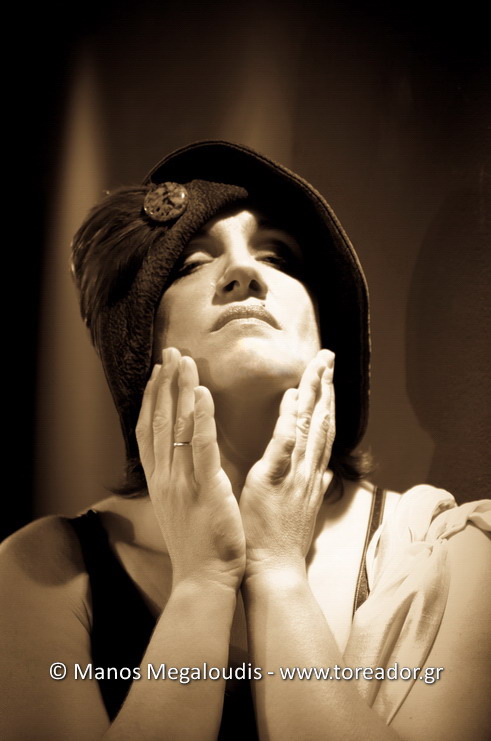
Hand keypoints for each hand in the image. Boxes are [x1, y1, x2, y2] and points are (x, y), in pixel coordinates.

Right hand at [136, 347, 245, 591]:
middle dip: (163, 385)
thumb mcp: (180, 508)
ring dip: (179, 390)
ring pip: (177, 427)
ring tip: (183, 360)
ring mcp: (183, 482)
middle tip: (169, 353)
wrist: (203, 581)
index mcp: (160, 481)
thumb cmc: (197, 546)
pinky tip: (202, 391)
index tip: (157, 372)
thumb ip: (177, 480)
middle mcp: (165, 477)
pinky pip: (202, 447)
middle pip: (160, 422)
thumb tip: (178, 459)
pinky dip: (201, 417)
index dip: (152, 399)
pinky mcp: (206, 489)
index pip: (150, 431)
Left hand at [239, 349, 334, 578]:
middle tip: (328, 356)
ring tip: (318, 365)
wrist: (273, 572)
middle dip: (326, 387)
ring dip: (315, 394)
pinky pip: (284, 446)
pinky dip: (290, 420)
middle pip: (323, 421)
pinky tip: (292, 398)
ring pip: (310, 427)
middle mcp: (308, 471)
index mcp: (311, 476)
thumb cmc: (280, 542)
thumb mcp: (302, 510)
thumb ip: (313, 485)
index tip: (327, 376)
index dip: (327, 401)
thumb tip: (325, 472)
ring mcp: (294, 475)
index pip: (323, 431)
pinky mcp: (272, 481)